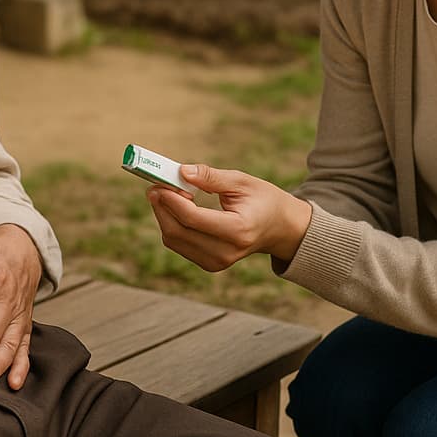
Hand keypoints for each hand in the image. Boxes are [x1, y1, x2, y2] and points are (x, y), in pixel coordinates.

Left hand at [147, 163, 312, 272]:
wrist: (279, 228)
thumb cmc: (262, 199)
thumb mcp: (242, 181)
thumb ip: (211, 177)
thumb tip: (181, 171)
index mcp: (239, 230)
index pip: (194, 219)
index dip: (172, 200)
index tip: (160, 183)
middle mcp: (227, 251)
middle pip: (179, 232)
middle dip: (162, 207)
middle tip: (156, 186)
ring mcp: (218, 262)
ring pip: (174, 240)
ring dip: (164, 215)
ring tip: (169, 193)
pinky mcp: (210, 264)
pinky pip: (179, 244)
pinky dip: (172, 224)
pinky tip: (178, 208)